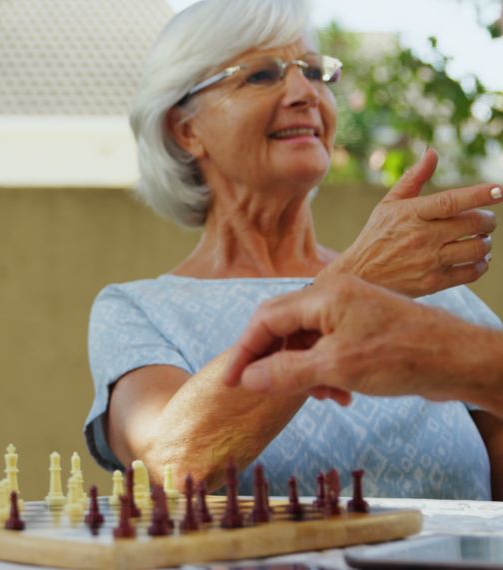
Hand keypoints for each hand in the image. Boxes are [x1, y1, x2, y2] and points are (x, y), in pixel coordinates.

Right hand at [221, 275, 500, 407]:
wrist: (460, 360)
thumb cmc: (404, 356)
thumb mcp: (337, 367)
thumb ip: (287, 372)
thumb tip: (248, 379)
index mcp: (324, 295)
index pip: (266, 318)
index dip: (245, 351)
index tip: (233, 380)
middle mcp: (334, 297)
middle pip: (283, 327)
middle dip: (274, 361)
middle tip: (264, 390)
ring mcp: (350, 312)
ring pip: (306, 340)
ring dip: (302, 371)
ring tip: (318, 398)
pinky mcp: (365, 329)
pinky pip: (328, 347)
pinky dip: (324, 371)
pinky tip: (339, 394)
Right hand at [321, 149, 500, 296]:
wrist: (359, 276)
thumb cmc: (376, 236)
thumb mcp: (388, 205)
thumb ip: (413, 179)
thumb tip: (432, 153)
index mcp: (411, 214)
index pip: (452, 201)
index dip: (479, 194)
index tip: (499, 190)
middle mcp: (421, 237)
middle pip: (473, 224)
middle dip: (488, 220)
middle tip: (486, 220)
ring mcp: (428, 261)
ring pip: (477, 248)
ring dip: (485, 242)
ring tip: (479, 239)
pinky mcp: (433, 282)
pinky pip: (471, 272)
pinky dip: (480, 264)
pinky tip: (475, 258)